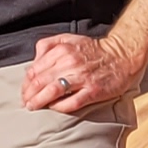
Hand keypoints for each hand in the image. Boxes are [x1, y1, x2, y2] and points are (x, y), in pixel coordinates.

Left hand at [21, 32, 139, 113]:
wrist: (122, 55)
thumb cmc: (93, 50)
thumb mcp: (68, 39)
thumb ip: (48, 46)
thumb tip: (33, 62)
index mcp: (62, 50)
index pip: (35, 69)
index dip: (26, 82)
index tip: (25, 90)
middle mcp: (70, 63)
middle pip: (40, 81)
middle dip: (29, 94)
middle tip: (26, 102)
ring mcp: (82, 78)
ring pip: (52, 91)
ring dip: (39, 101)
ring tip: (33, 107)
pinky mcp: (93, 91)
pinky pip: (71, 102)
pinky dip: (59, 107)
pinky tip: (53, 108)